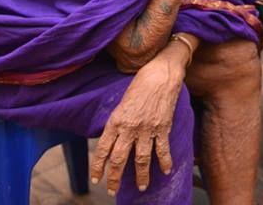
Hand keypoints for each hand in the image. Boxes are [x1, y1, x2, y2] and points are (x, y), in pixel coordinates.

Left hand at [91, 54, 185, 194]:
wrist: (161, 73)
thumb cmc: (141, 83)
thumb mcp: (122, 102)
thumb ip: (119, 122)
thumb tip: (115, 139)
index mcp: (116, 120)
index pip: (103, 150)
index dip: (98, 167)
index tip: (96, 179)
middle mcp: (130, 127)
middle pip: (119, 159)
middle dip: (115, 178)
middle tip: (113, 190)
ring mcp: (147, 128)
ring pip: (141, 159)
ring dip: (141, 176)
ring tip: (141, 187)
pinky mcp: (163, 127)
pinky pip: (162, 149)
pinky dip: (164, 162)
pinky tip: (165, 171)